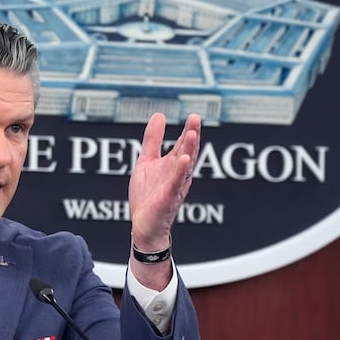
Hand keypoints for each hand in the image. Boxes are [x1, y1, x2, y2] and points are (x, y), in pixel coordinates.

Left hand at [128, 113, 200, 287]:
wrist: (143, 224)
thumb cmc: (147, 195)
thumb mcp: (147, 161)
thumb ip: (153, 140)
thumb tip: (159, 115)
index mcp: (173, 165)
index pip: (183, 145)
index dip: (188, 131)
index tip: (193, 116)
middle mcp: (177, 174)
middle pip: (187, 152)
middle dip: (192, 136)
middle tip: (196, 118)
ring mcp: (174, 186)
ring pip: (185, 166)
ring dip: (190, 150)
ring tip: (192, 133)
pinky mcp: (168, 198)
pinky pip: (176, 183)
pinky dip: (180, 172)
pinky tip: (185, 160)